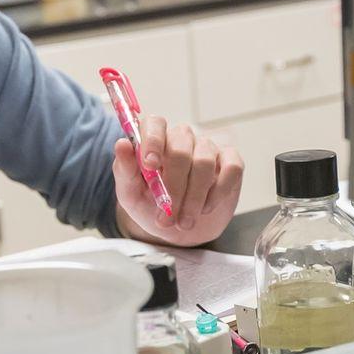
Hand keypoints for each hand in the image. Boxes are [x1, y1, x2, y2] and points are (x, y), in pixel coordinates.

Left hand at [113, 115, 243, 246]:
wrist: (178, 230)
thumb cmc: (151, 206)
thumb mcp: (130, 193)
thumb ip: (125, 170)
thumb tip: (122, 143)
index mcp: (154, 139)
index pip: (155, 123)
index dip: (153, 141)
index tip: (150, 165)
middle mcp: (182, 138)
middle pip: (180, 149)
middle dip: (173, 188)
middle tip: (167, 218)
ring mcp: (207, 149)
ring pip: (204, 162)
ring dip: (194, 198)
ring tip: (184, 222)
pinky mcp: (230, 162)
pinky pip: (231, 169)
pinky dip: (219, 192)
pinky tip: (206, 208)